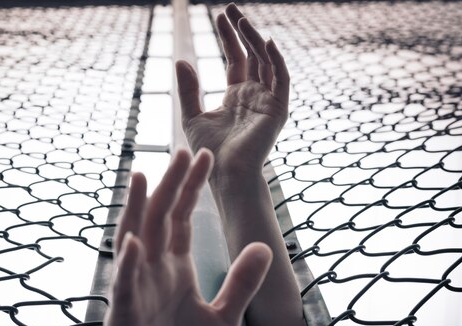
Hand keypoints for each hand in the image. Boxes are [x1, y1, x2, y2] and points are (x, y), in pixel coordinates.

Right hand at [102, 149, 272, 325]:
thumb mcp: (226, 317)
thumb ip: (241, 283)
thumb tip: (264, 246)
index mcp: (173, 269)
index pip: (179, 219)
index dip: (190, 189)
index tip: (204, 158)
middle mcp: (152, 273)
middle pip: (157, 220)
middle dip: (168, 186)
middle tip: (181, 150)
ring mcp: (136, 293)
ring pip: (133, 243)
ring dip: (136, 211)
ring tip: (141, 177)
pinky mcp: (125, 320)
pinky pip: (126, 288)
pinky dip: (129, 265)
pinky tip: (135, 242)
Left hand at [175, 3, 289, 177]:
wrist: (224, 173)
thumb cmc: (209, 151)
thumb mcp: (192, 115)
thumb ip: (188, 89)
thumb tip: (180, 60)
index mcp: (237, 95)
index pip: (236, 58)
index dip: (228, 37)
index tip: (219, 16)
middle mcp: (255, 94)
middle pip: (252, 54)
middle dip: (242, 31)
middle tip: (230, 7)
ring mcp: (268, 100)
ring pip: (266, 61)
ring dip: (255, 39)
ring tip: (241, 19)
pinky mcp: (278, 109)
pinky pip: (281, 79)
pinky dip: (276, 60)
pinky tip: (265, 42)